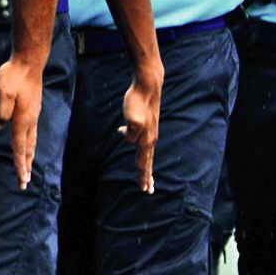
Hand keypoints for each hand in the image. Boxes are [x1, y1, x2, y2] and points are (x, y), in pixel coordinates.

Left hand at [0, 55, 44, 189]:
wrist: (29, 62)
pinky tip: (27, 142)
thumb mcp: (3, 93)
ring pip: (31, 141)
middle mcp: (30, 120)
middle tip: (24, 184)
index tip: (22, 180)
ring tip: (28, 168)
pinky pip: (31, 132)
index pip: (20, 147)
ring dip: (29, 157)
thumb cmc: (14, 76)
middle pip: (28, 149)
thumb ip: (1, 112)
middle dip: (26, 167)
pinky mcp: (33, 108)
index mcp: (22, 119)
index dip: (20, 164)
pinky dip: (29, 144)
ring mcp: (33, 114)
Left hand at [119, 59, 161, 193]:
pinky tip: (130, 139)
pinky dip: (140, 147)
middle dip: (147, 176)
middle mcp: (149, 137)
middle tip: (148, 189)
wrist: (148, 85)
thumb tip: (126, 137)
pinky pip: (143, 140)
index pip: (143, 163)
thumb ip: (130, 132)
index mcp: (145, 139)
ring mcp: (149, 130)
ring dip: (146, 164)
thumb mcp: (132, 118)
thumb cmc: (137, 100)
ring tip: (146, 173)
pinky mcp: (147, 123)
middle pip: (147, 161)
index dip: (143, 177)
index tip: (144, 190)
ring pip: (146, 152)